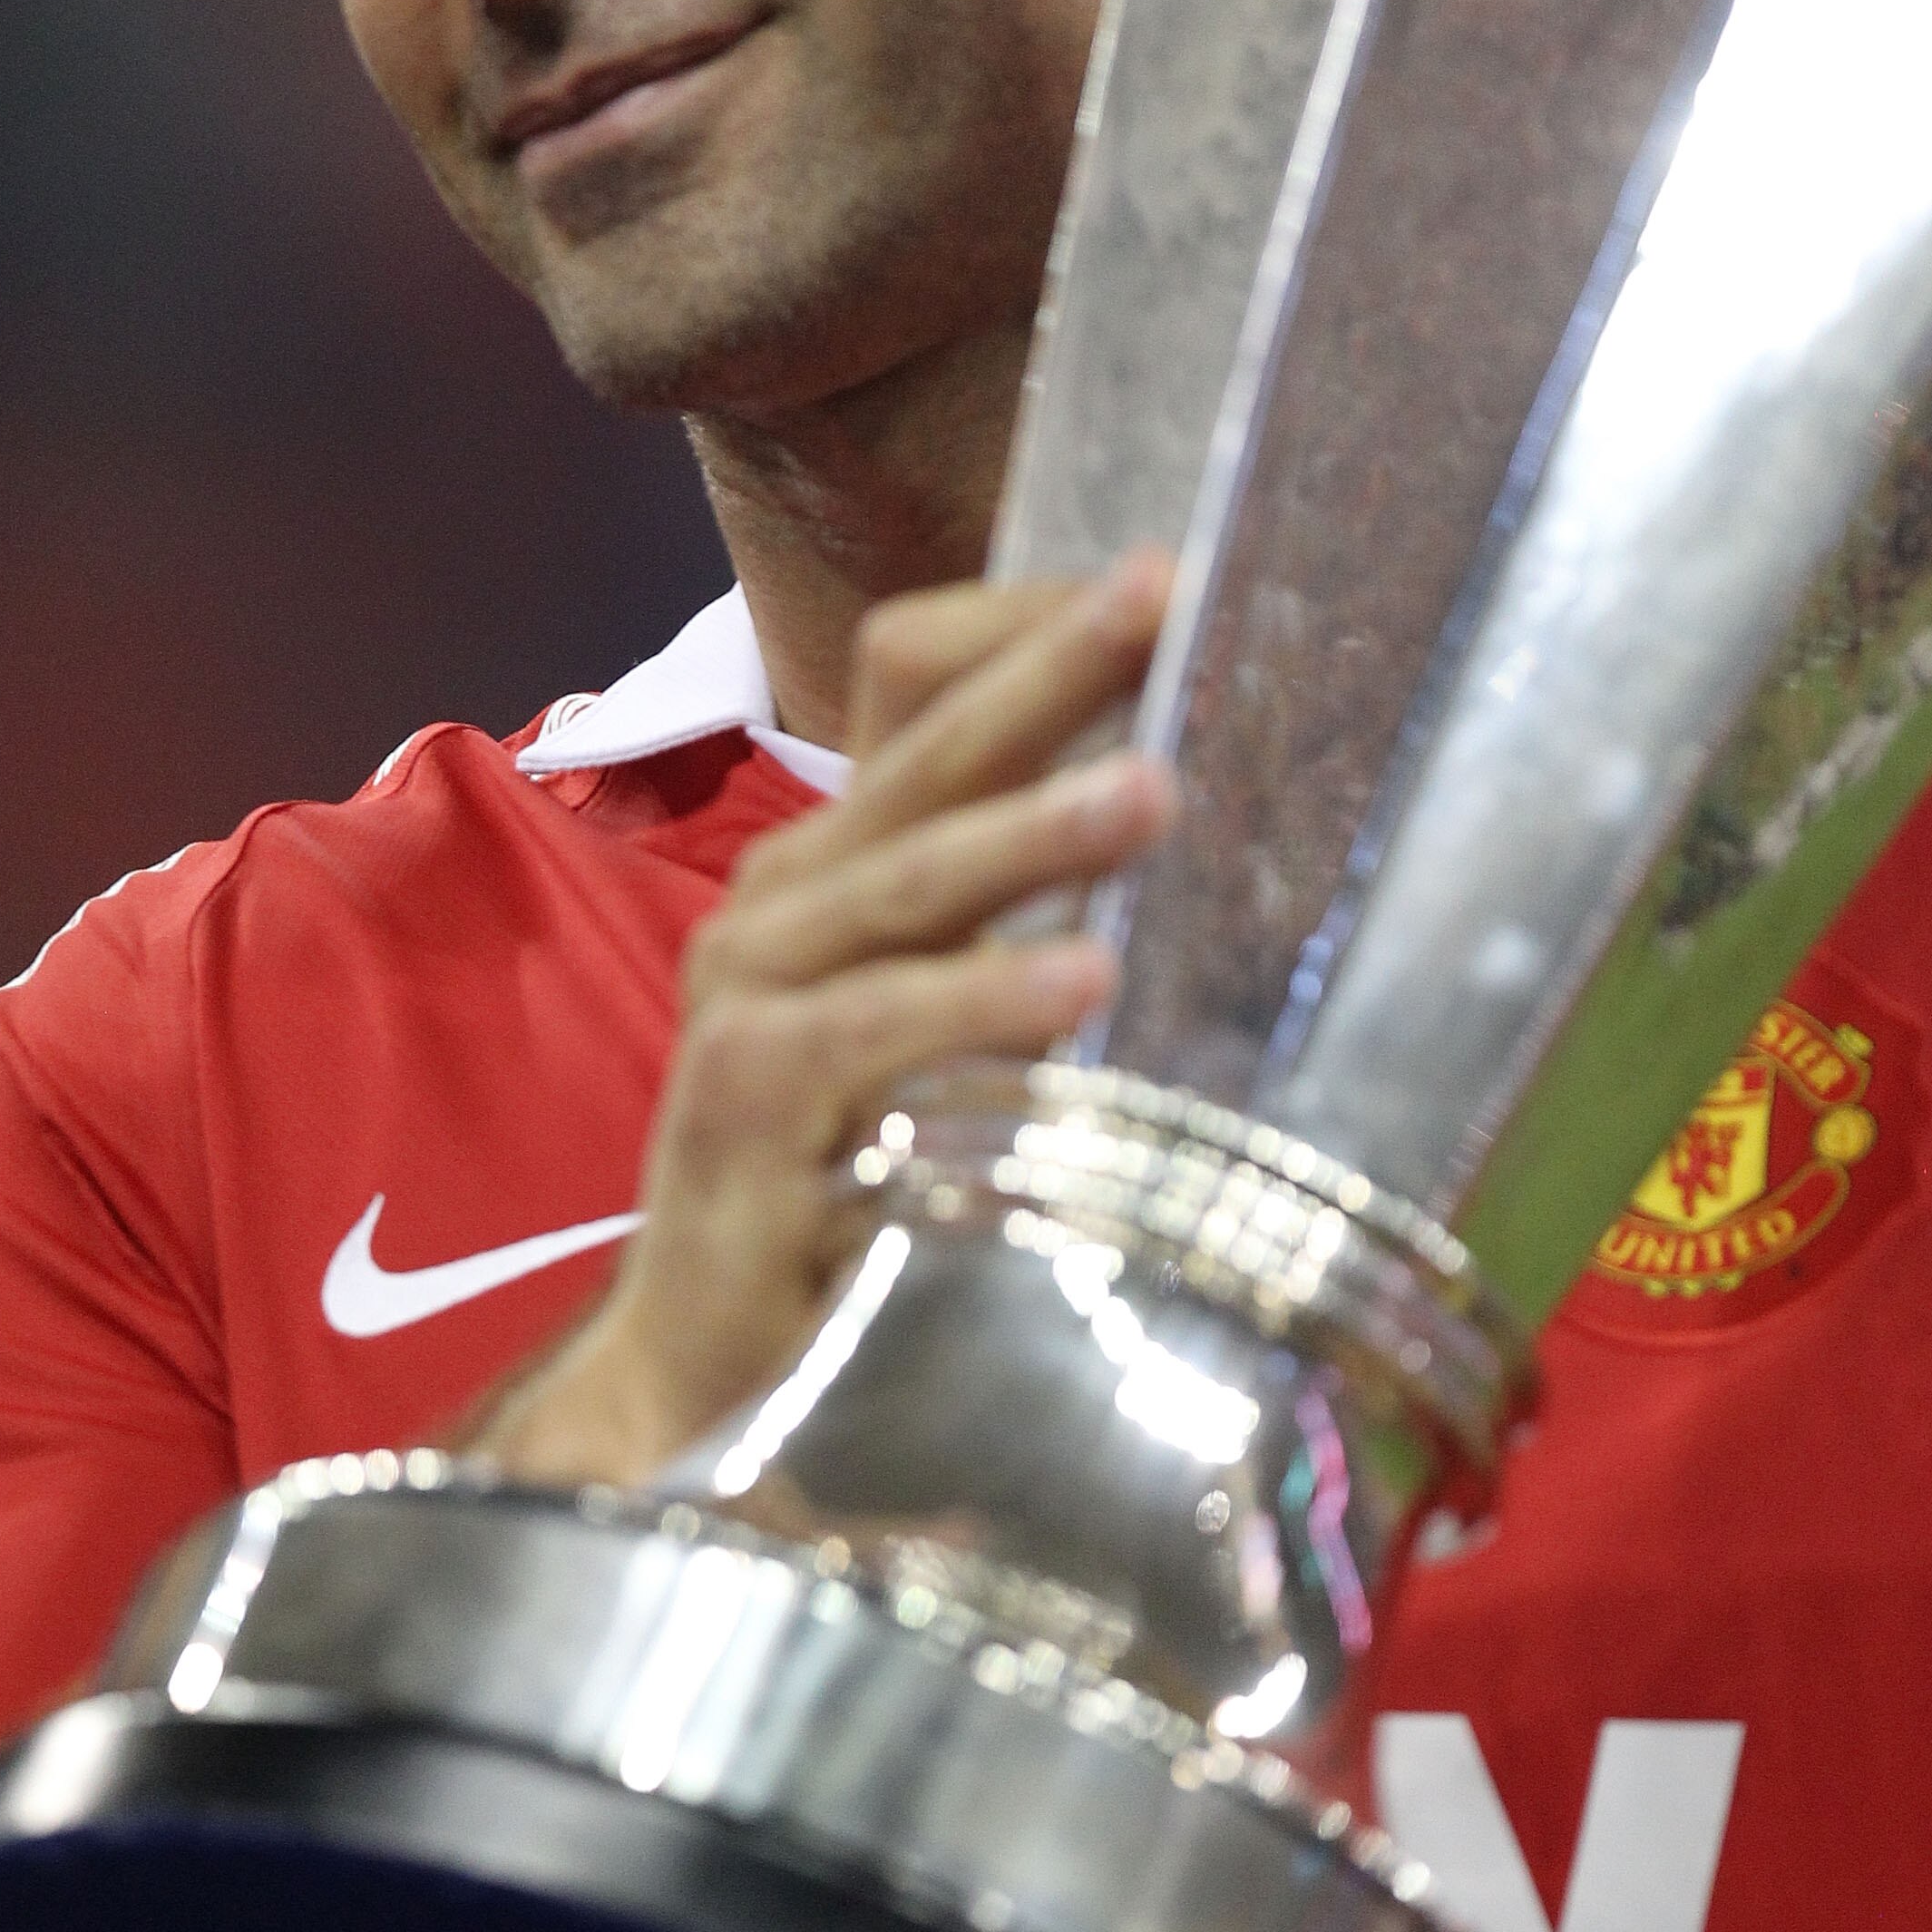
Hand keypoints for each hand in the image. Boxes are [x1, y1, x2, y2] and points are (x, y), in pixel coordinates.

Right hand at [474, 553, 1174, 1486]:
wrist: (711, 1355)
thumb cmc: (863, 1177)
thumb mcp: (960, 1028)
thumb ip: (1045, 926)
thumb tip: (1220, 834)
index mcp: (838, 863)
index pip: (915, 684)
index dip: (1029, 627)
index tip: (1164, 575)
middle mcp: (783, 903)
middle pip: (921, 752)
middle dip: (1048, 674)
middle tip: (1162, 604)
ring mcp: (748, 994)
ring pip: (899, 878)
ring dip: (1030, 831)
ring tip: (1155, 792)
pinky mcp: (740, 1100)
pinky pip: (867, 1028)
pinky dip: (973, 1000)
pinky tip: (1082, 986)